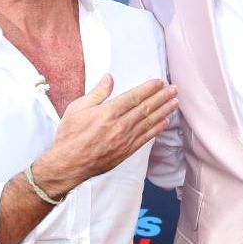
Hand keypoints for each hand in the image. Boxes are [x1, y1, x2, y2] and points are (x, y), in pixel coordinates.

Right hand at [34, 75, 177, 194]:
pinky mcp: (126, 152)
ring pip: (149, 122)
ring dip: (164, 111)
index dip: (149, 89)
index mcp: (107, 113)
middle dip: (162, 97)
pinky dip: (156, 129)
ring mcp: (124, 140)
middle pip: (145, 108)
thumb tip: (109, 78)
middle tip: (174, 89)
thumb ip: (97, 93)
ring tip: (175, 102)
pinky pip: (145, 138)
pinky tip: (164, 121)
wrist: (67, 165)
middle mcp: (119, 126)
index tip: (159, 82)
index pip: (134, 97)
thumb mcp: (77, 108)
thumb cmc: (69, 136)